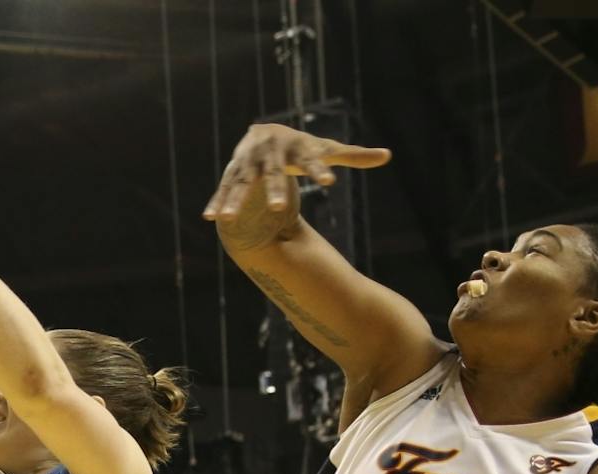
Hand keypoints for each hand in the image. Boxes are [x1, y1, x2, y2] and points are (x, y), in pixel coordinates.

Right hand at [203, 123, 391, 226]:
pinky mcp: (233, 171)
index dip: (319, 171)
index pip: (311, 160)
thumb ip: (353, 156)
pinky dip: (217, 201)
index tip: (329, 184)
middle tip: (277, 209)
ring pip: (242, 183)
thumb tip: (388, 155)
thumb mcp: (325, 149)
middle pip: (272, 174)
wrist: (265, 131)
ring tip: (228, 218)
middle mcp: (271, 153)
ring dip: (235, 200)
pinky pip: (224, 188)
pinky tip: (210, 218)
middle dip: (272, 190)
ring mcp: (249, 162)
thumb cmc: (302, 147)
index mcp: (297, 147)